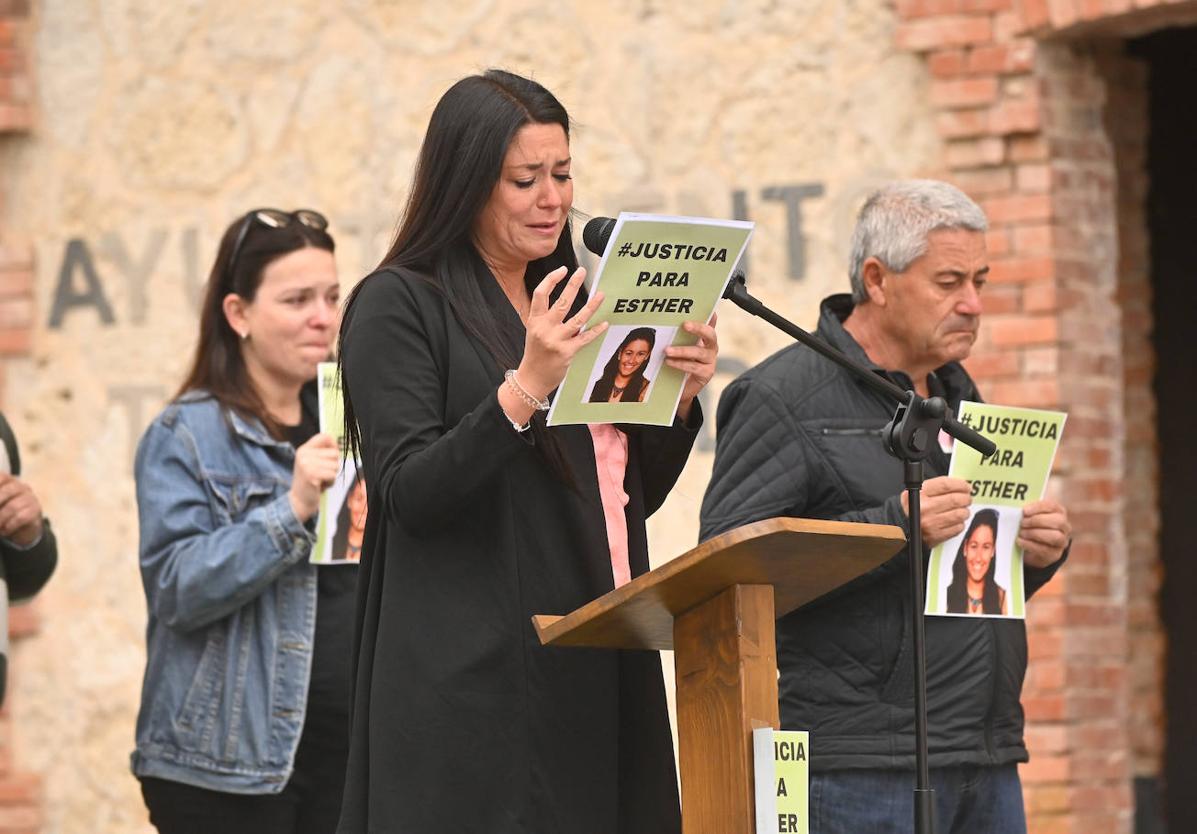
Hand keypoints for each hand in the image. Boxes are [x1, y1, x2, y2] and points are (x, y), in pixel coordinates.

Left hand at [0, 473, 44, 546]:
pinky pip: (21, 517)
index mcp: (9, 481)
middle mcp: (21, 486)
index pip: (1, 478)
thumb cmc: (3, 512)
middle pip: (5, 492)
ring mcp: (30, 498)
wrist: (23, 527)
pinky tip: (5, 530)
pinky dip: (10, 526)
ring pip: (12, 507)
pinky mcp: (36, 510)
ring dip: (1, 520)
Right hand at [289, 434, 341, 521]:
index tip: (331, 456)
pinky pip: (333, 475)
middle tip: (322, 474)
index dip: (333, 445)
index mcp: (304, 449)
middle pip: (334, 453)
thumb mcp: (311, 462)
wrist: (299, 500)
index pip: (325, 436)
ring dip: (332, 475)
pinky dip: (330, 482)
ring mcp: (307, 464)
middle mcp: (303, 454)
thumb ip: (322, 452)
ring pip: (335, 465)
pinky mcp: (312, 475)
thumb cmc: (309, 481)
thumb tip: (337, 445)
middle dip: (333, 465)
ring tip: (321, 479)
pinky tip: (321, 485)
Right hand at [516, 266, 607, 398]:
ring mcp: (556, 340)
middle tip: (582, 271)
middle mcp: (544, 328)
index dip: (551, 279)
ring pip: (577, 319)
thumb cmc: (535, 353)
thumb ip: (546, 317)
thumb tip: (566, 300)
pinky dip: (595, 330)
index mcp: (534, 320)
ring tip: (601, 295)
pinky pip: (584, 338)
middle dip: (573, 284)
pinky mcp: (567, 352)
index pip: (540, 294)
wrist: (532, 378)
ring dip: (591, 306)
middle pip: (561, 302)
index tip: (562, 270)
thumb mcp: (533, 331)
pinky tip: (604, 323)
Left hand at [665, 314, 718, 420]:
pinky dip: (680, 364)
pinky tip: (669, 362)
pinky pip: (694, 367)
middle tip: (685, 325)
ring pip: (699, 352)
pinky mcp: (706, 374)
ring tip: (667, 350)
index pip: (710, 323)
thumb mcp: (678, 346)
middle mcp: (711, 348)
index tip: (708, 309)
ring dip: (682, 350)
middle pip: (710, 335)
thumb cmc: (680, 362)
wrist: (680, 387)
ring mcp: (710, 361)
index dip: (711, 316)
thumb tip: (669, 318)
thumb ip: (677, 333)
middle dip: (698, 328)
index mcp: (705, 338)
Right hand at [901, 476, 970, 546]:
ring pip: (959, 514)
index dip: (960, 484)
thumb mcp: (919, 491)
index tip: (966, 486)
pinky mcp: (935, 536)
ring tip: (961, 510)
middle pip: (955, 499)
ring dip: (964, 511)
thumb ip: (938, 487)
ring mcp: (930, 523)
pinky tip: (954, 521)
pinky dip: (960, 523)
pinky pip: (957, 528)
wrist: (901, 526)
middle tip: (966, 498)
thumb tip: (961, 485)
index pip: (946, 484)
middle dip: (966, 498)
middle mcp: (923, 508)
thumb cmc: (914, 507)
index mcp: (919, 493)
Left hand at [1018, 499, 1070, 567]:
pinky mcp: (1055, 554)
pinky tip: (1020, 541)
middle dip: (1037, 521)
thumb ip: (1026, 512)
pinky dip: (1030, 545)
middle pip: (1058, 521)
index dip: (1038, 508)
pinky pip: (1045, 549)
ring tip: (1021, 533)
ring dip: (1035, 533)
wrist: (1032, 548)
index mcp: (1058, 512)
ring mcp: (1062, 541)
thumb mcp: (1029, 516)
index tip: (1024, 511)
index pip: (1052, 506)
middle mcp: (1064, 526)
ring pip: (1055, 536)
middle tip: (1022, 523)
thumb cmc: (1030, 527)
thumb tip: (1016, 509)